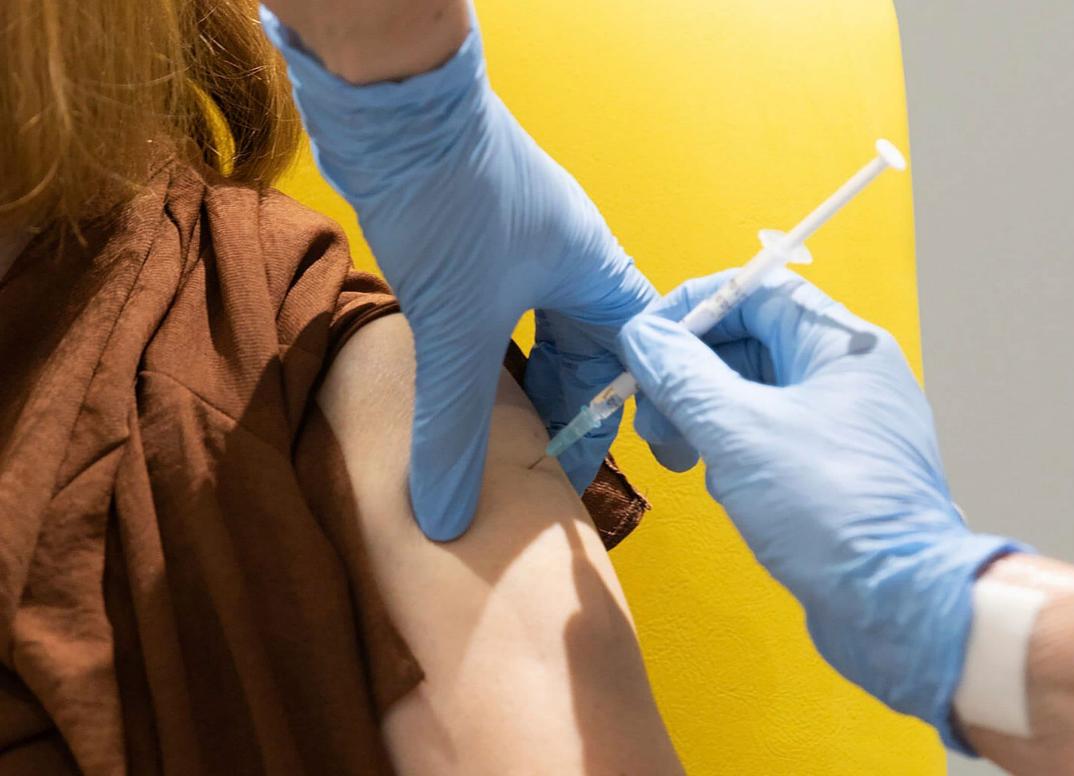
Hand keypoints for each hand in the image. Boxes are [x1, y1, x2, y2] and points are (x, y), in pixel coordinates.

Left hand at [263, 10, 659, 539]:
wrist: (391, 102)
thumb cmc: (451, 196)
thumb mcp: (459, 326)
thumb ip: (457, 427)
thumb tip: (450, 514)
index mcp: (595, 272)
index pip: (636, 358)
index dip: (630, 414)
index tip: (614, 465)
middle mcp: (567, 259)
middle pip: (586, 352)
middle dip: (567, 410)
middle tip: (542, 469)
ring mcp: (519, 246)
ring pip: (537, 334)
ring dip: (522, 385)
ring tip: (502, 442)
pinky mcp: (471, 240)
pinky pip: (494, 316)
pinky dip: (485, 357)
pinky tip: (459, 388)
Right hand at [618, 270, 1023, 748]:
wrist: (898, 606)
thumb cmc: (833, 510)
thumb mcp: (739, 432)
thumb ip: (683, 376)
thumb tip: (642, 334)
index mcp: (841, 345)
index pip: (757, 290)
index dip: (694, 308)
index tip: (647, 339)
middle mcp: (848, 376)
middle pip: (750, 344)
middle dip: (690, 375)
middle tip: (651, 415)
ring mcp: (844, 425)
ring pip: (754, 395)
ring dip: (705, 418)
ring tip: (681, 458)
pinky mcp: (834, 471)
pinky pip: (769, 438)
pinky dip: (733, 452)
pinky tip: (721, 486)